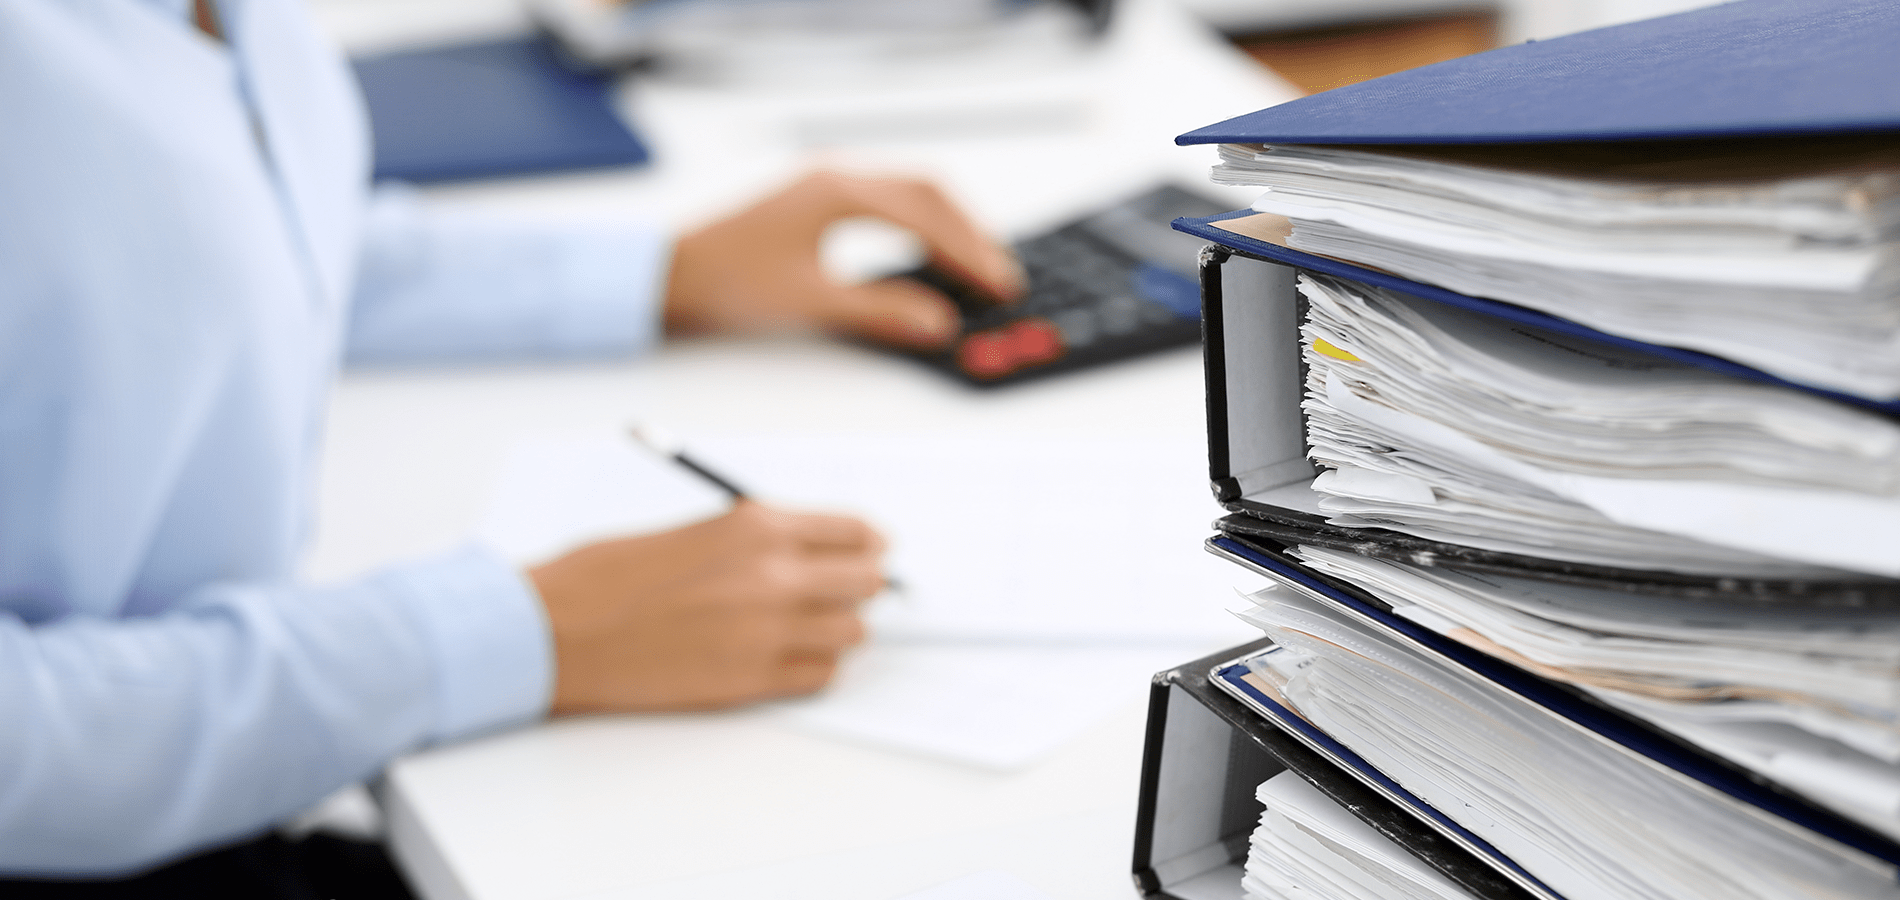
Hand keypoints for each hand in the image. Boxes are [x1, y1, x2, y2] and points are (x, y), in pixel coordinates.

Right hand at [530, 501, 884, 713]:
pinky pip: (823, 676)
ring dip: (839, 630)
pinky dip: (815, 668)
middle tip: (842, 592)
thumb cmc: (609, 576)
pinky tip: (787, 658)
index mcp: (758, 526)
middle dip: (861, 586)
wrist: (559, 630)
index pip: (857, 532)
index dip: (868, 545)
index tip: (869, 553)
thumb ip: (757, 539)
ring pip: (853, 634)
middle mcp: (774, 575)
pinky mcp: (752, 681)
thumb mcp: (697, 530)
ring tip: (808, 629)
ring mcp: (767, 631)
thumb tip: (809, 554)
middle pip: (869, 582)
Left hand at [664, 170, 1024, 348]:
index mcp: (838, 191)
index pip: (926, 217)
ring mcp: (827, 182)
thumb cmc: (726, 283)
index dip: (969, 253)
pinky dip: (922, 224)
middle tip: (1001, 277)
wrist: (669, 275)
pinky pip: (889, 201)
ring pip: (911, 193)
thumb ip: (880, 312)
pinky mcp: (818, 199)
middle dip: (971, 235)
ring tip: (978, 266)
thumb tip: (937, 322)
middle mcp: (836, 175)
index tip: (998, 284)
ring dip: (950, 226)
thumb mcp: (810, 303)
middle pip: (929, 193)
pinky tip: (932, 252)